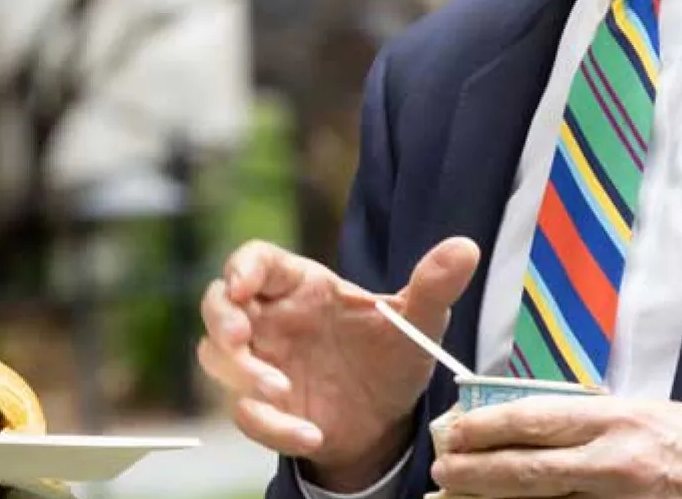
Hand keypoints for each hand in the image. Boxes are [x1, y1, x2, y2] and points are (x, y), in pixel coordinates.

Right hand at [196, 237, 480, 491]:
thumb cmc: (392, 357)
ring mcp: (260, 362)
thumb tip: (465, 247)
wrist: (387, 420)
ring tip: (282, 391)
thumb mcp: (419, 323)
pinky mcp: (261, 406)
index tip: (244, 286)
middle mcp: (271, 320)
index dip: (242, 268)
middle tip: (242, 339)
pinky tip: (311, 434)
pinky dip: (271, 426)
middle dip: (221, 320)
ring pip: (215, 358)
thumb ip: (433, 286)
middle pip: (216, 303)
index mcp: (301, 286)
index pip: (256, 260)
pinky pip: (244, 413)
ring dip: (241, 375)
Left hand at [432, 396, 681, 498]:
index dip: (487, 427)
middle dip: (476, 471)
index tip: (454, 430)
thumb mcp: (655, 415)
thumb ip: (603, 419)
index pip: (536, 419)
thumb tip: (548, 420)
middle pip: (529, 469)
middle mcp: (615, 462)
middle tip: (440, 472)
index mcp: (619, 421)